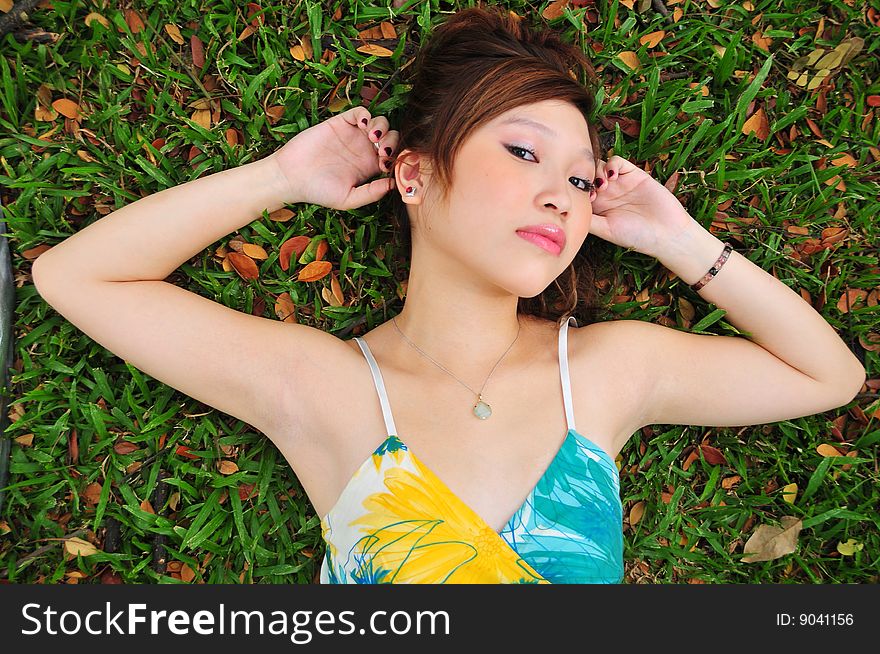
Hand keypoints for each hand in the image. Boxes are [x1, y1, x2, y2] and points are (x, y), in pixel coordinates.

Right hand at [266, 106, 398, 209]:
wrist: (291, 177)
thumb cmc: (318, 191)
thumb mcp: (348, 199)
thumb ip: (371, 193)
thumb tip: (393, 186)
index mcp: (369, 168)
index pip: (393, 157)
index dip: (396, 159)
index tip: (386, 165)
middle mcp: (364, 150)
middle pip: (391, 137)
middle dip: (392, 142)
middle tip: (382, 151)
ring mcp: (353, 135)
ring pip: (380, 122)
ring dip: (382, 127)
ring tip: (372, 138)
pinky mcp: (340, 123)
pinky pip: (360, 112)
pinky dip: (366, 114)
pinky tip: (363, 125)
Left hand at [587, 155, 698, 259]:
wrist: (666, 232)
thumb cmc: (636, 236)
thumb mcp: (606, 229)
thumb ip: (588, 219)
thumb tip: (569, 211)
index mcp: (598, 207)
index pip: (580, 191)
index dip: (576, 190)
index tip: (578, 197)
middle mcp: (607, 194)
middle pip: (587, 176)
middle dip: (585, 179)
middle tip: (590, 190)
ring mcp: (620, 183)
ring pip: (599, 166)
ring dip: (596, 171)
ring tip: (603, 186)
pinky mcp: (634, 174)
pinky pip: (617, 161)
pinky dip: (612, 164)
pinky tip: (613, 176)